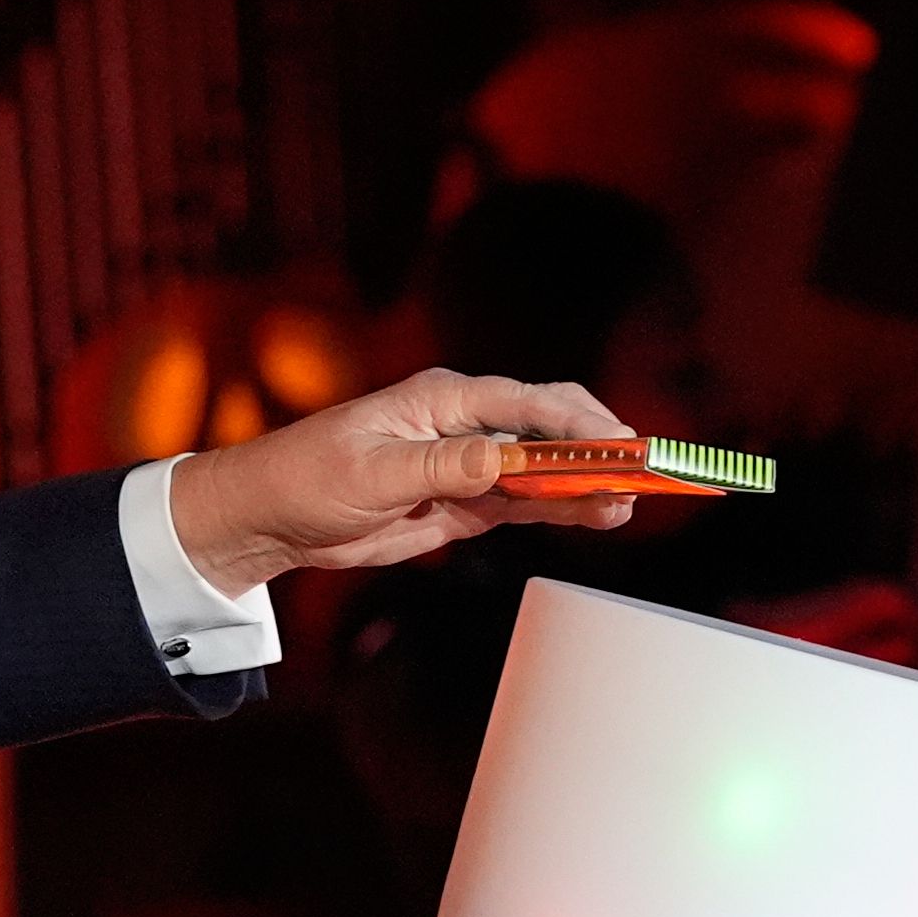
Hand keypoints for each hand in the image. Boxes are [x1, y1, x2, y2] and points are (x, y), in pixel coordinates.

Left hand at [170, 367, 638, 589]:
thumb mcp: (372, 474)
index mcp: (443, 399)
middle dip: (600, 449)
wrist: (270, 517)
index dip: (582, 423)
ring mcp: (467, 464)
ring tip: (633, 503)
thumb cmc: (306, 478)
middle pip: (550, 429)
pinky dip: (561, 508)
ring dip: (587, 485)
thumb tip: (504, 459)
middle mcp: (464, 424)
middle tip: (647, 475)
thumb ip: (442, 468)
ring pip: (545, 469)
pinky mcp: (462, 502)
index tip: (622, 445)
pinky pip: (524, 501)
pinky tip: (598, 515)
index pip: (529, 403)